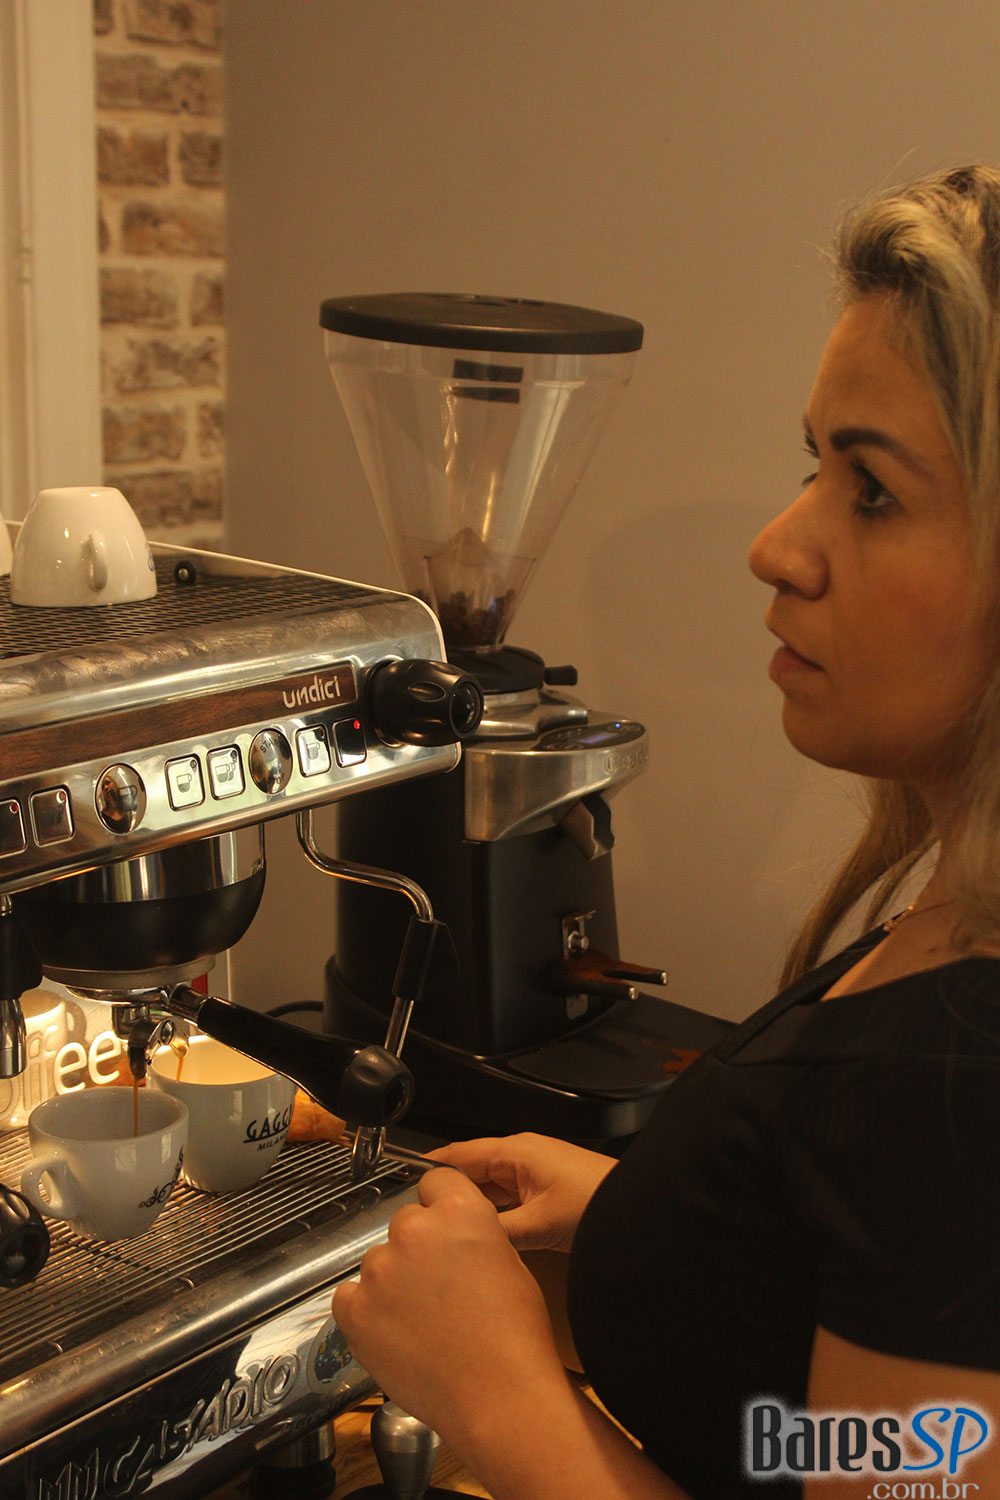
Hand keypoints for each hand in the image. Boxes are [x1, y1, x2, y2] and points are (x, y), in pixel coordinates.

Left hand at [332, 1166, 567, 1438]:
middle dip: (417, 1250)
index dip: (439, 1205)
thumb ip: (471, 1236)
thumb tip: (452, 1240)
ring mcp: (380, 1269)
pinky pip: (349, 1297)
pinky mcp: (355, 1309)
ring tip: (422, 1323)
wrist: (499, 1396)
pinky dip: (365, 1311)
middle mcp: (415, 1229)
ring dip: (392, 1284)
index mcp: (459, 1210)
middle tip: (436, 1289)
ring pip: (378, 1263)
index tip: (439, 1226)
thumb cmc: (513, 1338)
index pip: (434, 1180)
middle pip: (405, 1224)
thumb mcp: (507, 1262)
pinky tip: (394, 1332)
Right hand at [424, 1132, 616, 1250]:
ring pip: (489, 1189)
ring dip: (473, 1208)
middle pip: (471, 1174)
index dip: (431, 1171)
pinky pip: (508, 1200)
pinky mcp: (545, 1192)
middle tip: (425, 1221)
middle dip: (450, 1196)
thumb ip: (497, 1233)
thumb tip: (467, 1241)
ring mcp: (534, 1174)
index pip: (458, 1155)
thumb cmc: (596, 1203)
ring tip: (449, 1231)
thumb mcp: (538, 1224)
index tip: (405, 1186)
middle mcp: (521, 1157)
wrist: (639, 1212)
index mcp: (515, 1152)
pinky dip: (494, 1215)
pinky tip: (485, 1236)